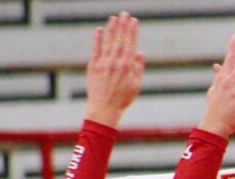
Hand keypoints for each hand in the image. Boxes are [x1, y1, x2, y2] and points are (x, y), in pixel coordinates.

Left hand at [84, 11, 144, 126]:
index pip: (131, 44)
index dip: (132, 31)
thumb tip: (140, 53)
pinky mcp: (93, 66)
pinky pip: (95, 49)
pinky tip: (100, 30)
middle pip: (120, 40)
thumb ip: (138, 68)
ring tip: (114, 18)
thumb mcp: (136, 85)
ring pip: (108, 42)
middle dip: (123, 25)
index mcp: (127, 67)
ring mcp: (103, 63)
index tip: (134, 21)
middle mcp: (115, 62)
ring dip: (112, 28)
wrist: (104, 108)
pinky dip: (97, 39)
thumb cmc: (122, 99)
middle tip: (125, 14)